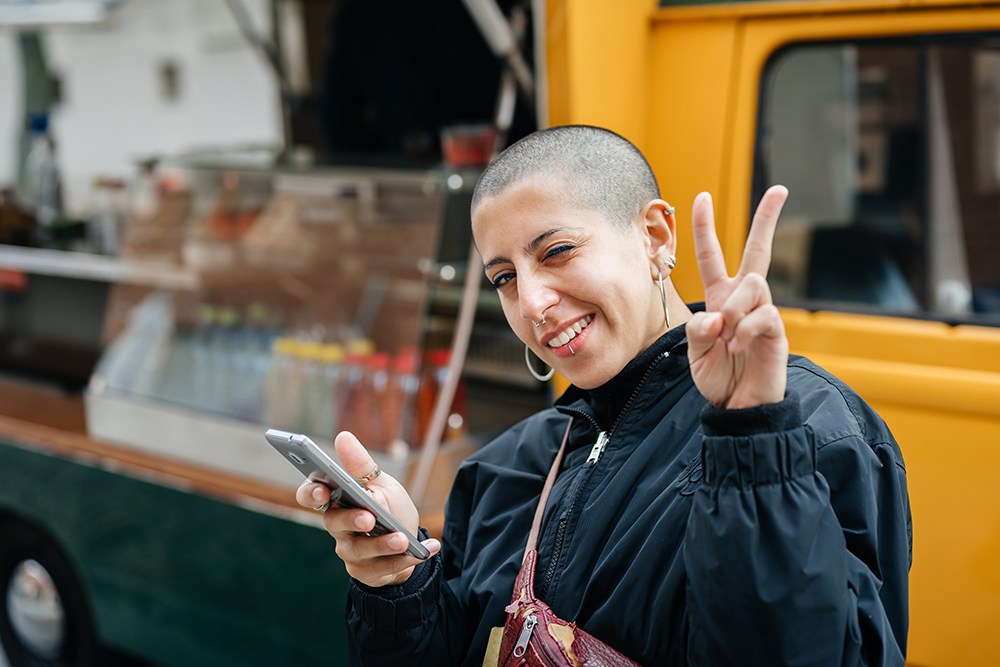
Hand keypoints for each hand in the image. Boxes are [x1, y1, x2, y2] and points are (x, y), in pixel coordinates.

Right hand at [295, 431, 439, 586]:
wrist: (407, 543)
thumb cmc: (388, 507)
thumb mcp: (381, 483)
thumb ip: (361, 466)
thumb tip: (343, 437)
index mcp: (337, 499)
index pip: (311, 494)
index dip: (311, 493)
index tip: (321, 490)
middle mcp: (337, 526)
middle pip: (335, 523)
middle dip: (352, 520)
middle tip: (369, 518)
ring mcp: (350, 551)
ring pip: (360, 550)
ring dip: (382, 545)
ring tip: (403, 539)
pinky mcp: (366, 571)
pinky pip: (383, 568)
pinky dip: (406, 559)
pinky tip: (427, 549)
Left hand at [686, 186, 788, 408]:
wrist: (738, 408)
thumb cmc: (718, 377)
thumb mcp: (694, 351)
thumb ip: (697, 330)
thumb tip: (717, 317)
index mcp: (719, 298)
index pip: (711, 256)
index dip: (704, 228)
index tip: (701, 198)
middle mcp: (743, 300)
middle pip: (758, 251)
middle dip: (767, 218)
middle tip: (780, 189)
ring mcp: (762, 313)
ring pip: (753, 283)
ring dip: (734, 308)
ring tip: (726, 338)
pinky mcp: (776, 331)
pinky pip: (762, 315)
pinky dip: (744, 330)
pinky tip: (737, 347)